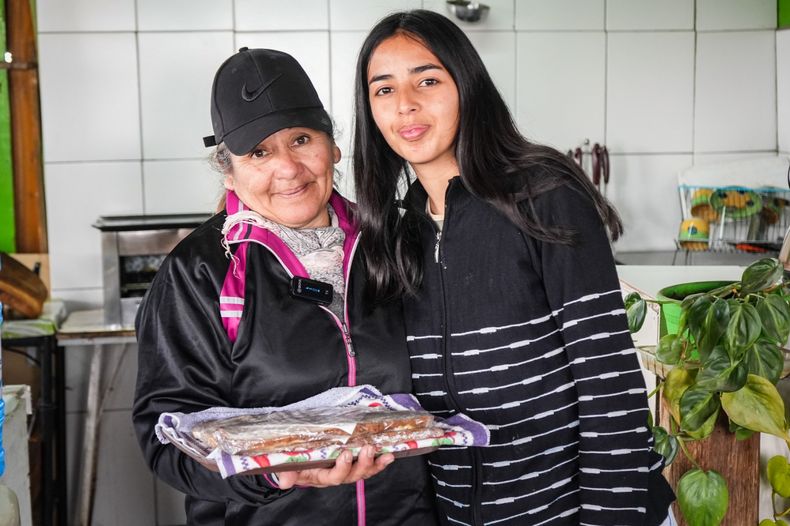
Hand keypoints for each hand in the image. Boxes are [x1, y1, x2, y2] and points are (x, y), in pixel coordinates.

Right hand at [275, 446, 394, 488]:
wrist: (298, 461)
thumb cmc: (296, 464)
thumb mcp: (289, 467)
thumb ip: (288, 473)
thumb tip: (285, 482)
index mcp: (322, 476)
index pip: (333, 476)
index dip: (341, 468)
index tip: (343, 454)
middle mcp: (337, 474)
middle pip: (353, 475)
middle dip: (362, 463)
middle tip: (367, 448)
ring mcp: (348, 469)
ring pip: (364, 470)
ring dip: (375, 463)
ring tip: (385, 454)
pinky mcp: (354, 462)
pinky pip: (370, 465)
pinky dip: (380, 462)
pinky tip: (389, 455)